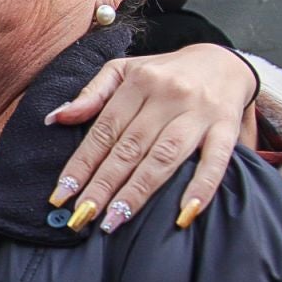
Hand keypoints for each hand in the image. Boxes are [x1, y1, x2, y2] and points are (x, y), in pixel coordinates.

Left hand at [45, 44, 256, 232]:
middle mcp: (169, 96)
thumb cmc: (165, 73)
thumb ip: (91, 94)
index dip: (81, 164)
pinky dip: (201, 188)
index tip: (61, 194)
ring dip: (138, 191)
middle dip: (103, 185)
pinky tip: (184, 214)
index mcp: (139, 83)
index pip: (104, 130)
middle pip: (130, 147)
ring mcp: (199, 113)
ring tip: (115, 219)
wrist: (225, 62)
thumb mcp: (125, 70)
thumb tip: (55, 118)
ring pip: (164, 157)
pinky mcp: (226, 128)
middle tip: (82, 216)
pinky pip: (215, 162)